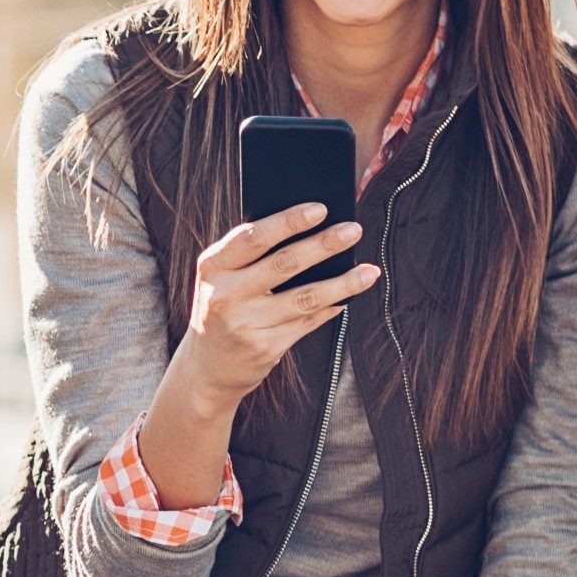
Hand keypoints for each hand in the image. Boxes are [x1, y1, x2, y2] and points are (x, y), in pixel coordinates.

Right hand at [166, 205, 376, 411]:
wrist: (207, 366)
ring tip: (369, 271)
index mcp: (212, 267)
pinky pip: (307, 322)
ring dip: (342, 283)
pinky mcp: (265, 348)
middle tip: (353, 230)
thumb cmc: (223, 307)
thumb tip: (312, 228)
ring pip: (305, 298)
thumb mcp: (222, 277)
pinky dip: (331, 307)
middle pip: (284, 264)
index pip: (253, 238)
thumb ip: (252, 254)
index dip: (288, 222)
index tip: (320, 209)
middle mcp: (224, 296)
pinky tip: (348, 297)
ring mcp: (245, 325)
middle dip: (324, 245)